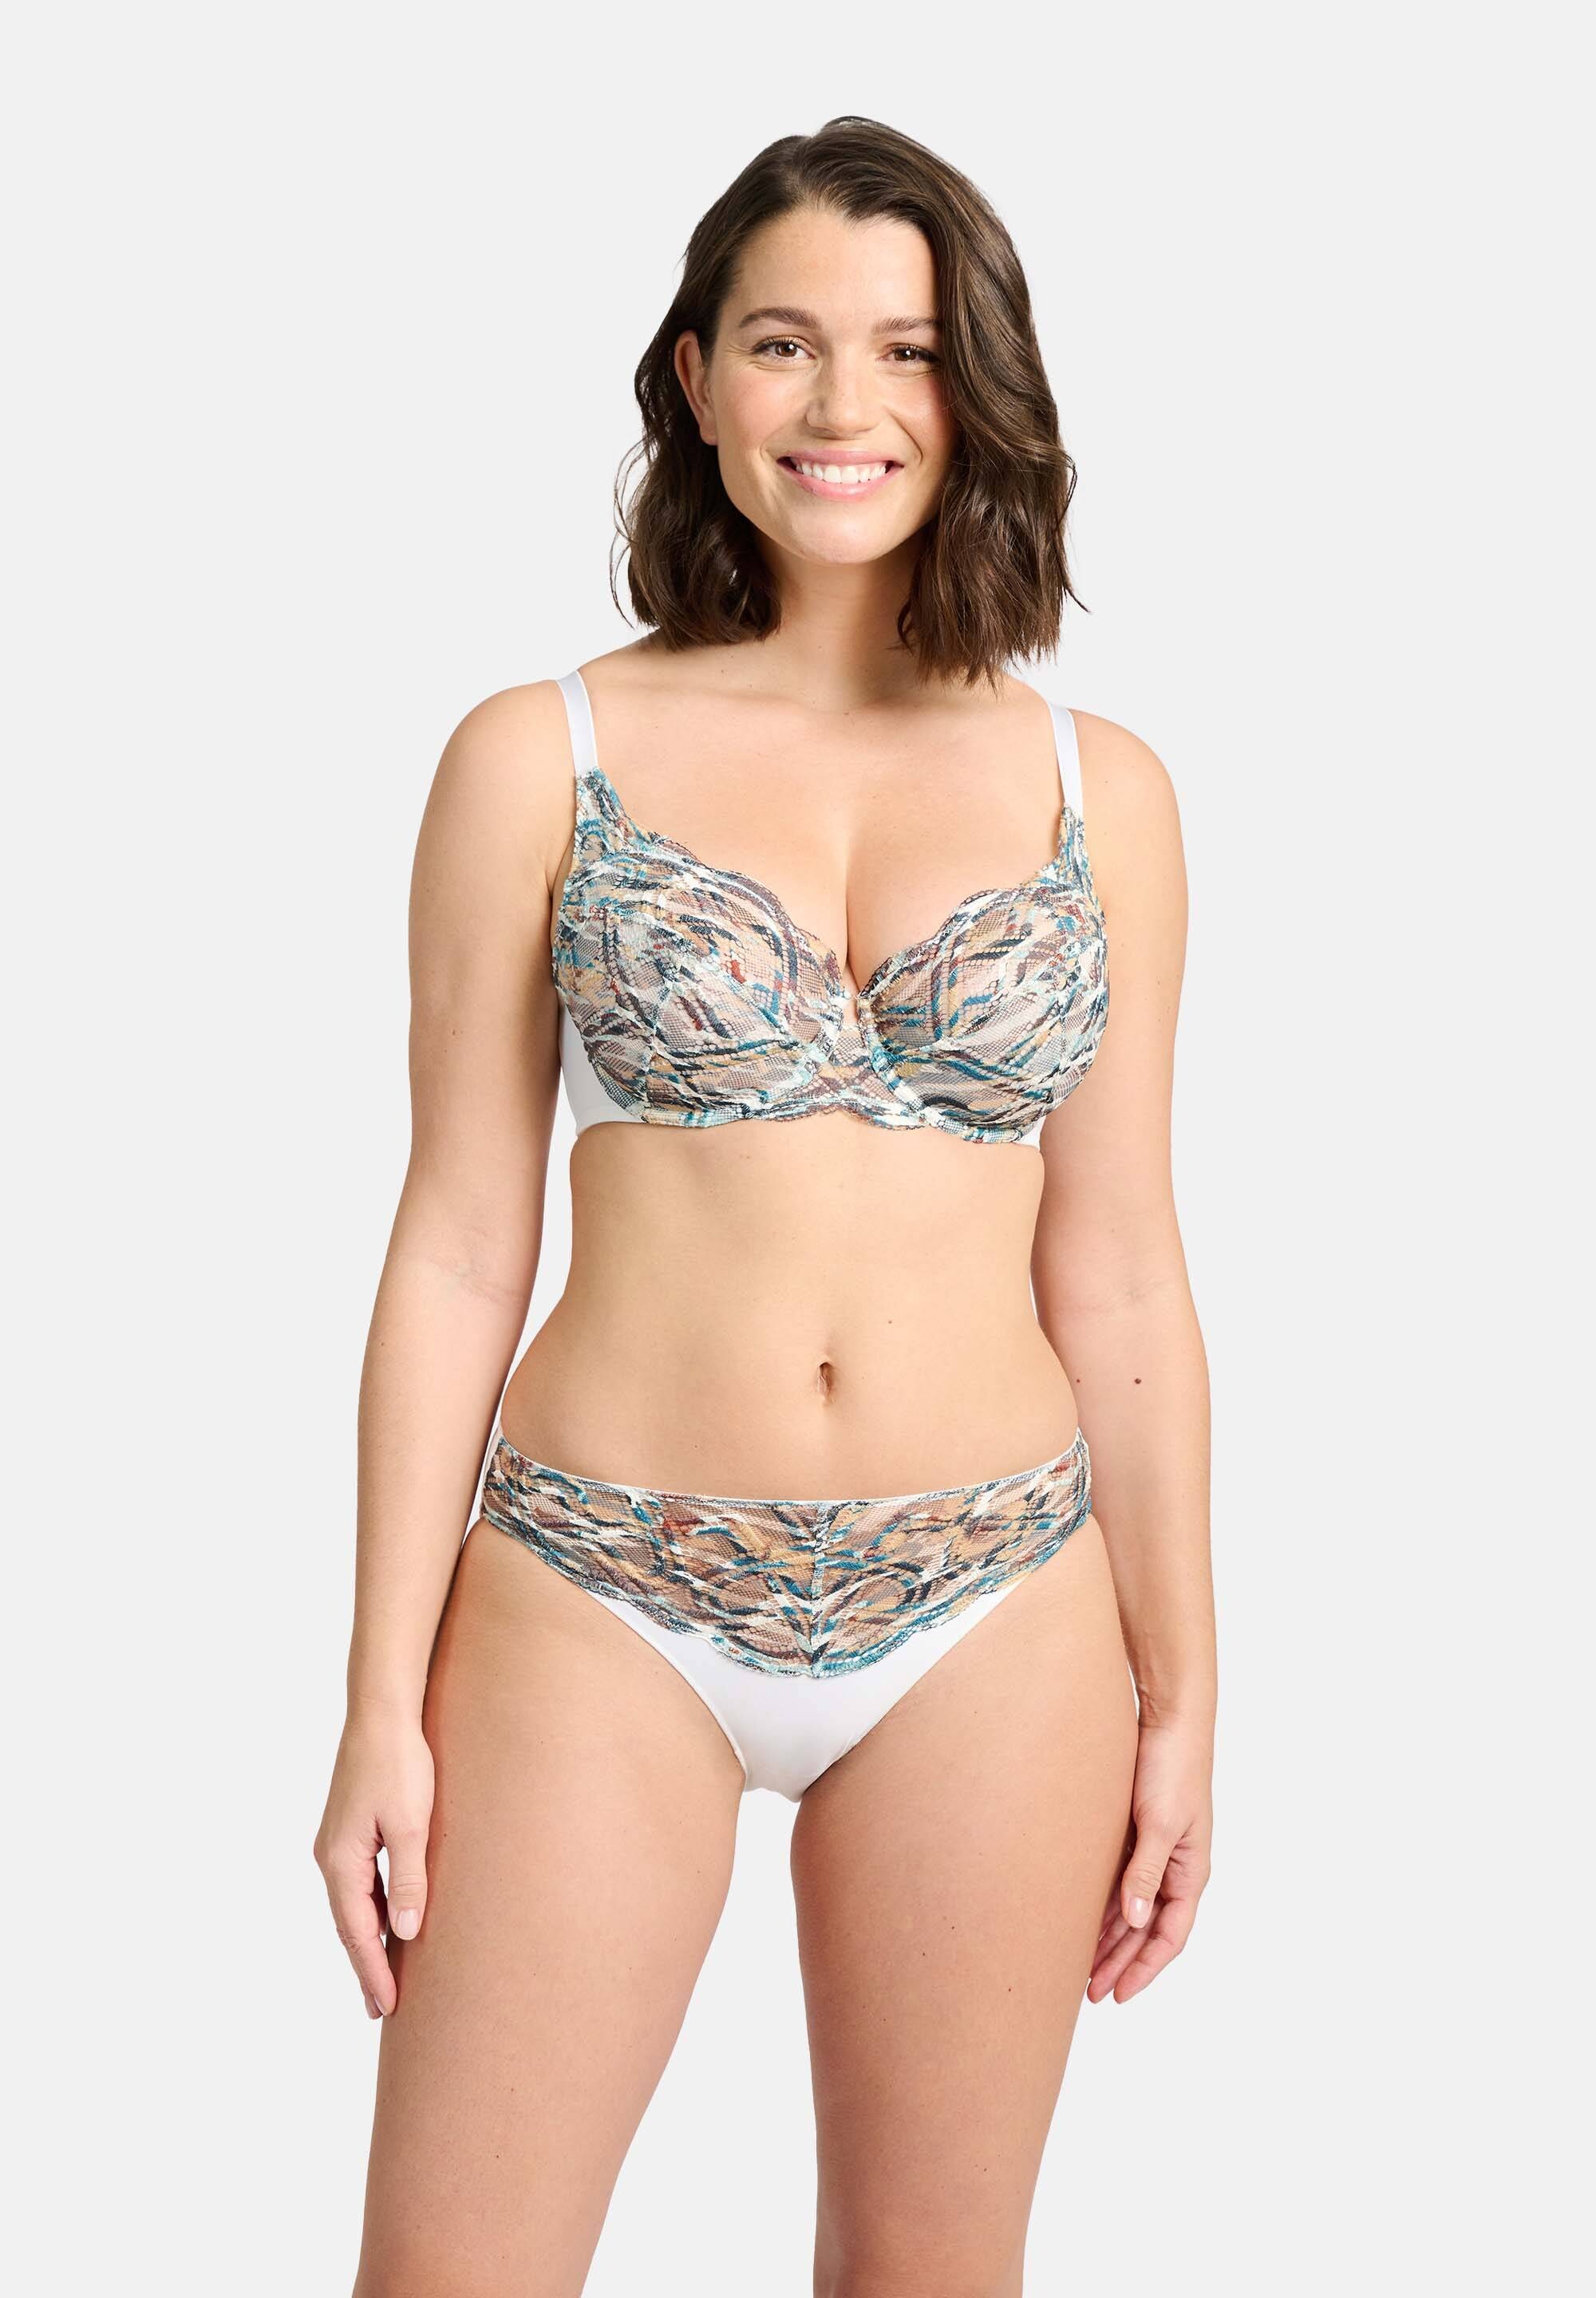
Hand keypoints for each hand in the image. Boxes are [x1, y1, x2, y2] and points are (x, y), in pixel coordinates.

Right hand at [313, 1703, 434, 2018]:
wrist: (382, 1713)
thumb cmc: (400, 1764)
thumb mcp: (412, 1825)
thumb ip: (408, 1880)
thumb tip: (406, 1933)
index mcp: (341, 1861)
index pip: (357, 1932)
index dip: (372, 1971)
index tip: (386, 2008)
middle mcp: (331, 1857)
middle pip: (348, 1925)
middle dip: (365, 1966)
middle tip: (380, 2009)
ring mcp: (337, 1843)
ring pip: (353, 1905)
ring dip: (368, 1939)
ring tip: (385, 1975)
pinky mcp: (350, 1829)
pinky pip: (359, 1883)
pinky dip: (372, 1909)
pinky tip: (390, 1920)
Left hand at [1088, 1716, 1211, 2004]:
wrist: (1169, 1721)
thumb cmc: (1172, 1768)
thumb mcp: (1159, 1823)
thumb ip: (1145, 1872)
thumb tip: (1134, 1921)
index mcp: (1190, 1872)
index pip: (1169, 1937)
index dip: (1144, 1969)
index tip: (1119, 1994)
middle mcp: (1174, 1869)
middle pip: (1147, 1931)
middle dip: (1121, 1963)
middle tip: (1091, 1993)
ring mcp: (1156, 1853)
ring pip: (1132, 1911)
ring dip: (1109, 1939)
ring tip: (1081, 1967)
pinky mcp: (1136, 1835)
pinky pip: (1120, 1883)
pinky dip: (1103, 1907)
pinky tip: (1080, 1921)